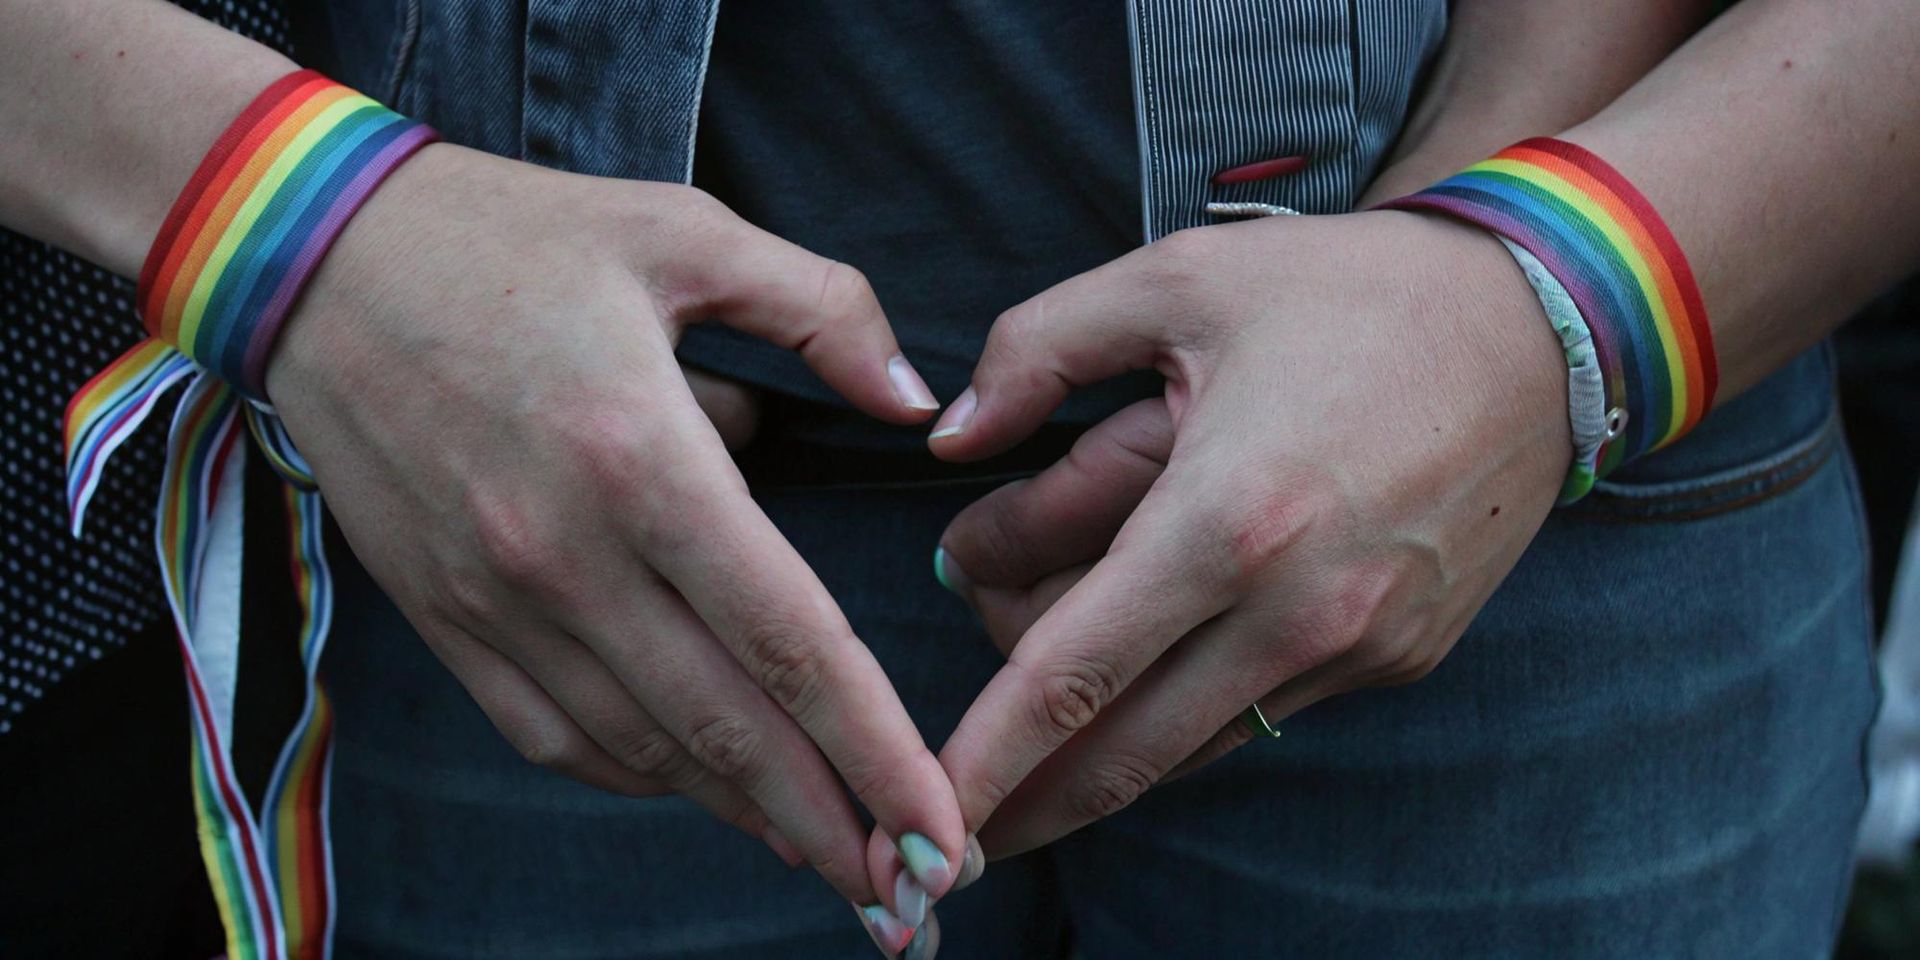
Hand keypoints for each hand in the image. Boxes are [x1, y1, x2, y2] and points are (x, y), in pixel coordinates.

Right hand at [265, 143, 964, 901]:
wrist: (313, 262)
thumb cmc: (514, 240)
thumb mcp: (687, 232)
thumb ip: (824, 310)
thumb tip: (915, 402)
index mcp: (642, 459)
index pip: (791, 641)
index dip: (878, 747)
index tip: (943, 827)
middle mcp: (567, 554)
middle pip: (729, 728)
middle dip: (833, 826)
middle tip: (914, 895)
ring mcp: (497, 600)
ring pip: (647, 748)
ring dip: (747, 811)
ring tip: (832, 853)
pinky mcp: (446, 619)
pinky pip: (557, 734)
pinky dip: (642, 774)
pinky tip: (704, 787)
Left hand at [923, 210, 1570, 856]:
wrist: (1542, 325)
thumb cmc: (1348, 292)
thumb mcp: (1178, 278)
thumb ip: (1038, 348)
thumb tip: (949, 437)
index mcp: (1227, 517)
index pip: (1070, 674)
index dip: (984, 761)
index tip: (920, 825)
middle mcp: (1297, 610)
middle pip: (1122, 750)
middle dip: (1025, 804)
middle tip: (950, 824)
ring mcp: (1356, 649)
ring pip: (1188, 744)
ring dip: (1098, 758)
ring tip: (1029, 760)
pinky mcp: (1397, 661)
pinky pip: (1257, 713)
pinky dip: (1184, 712)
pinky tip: (1141, 693)